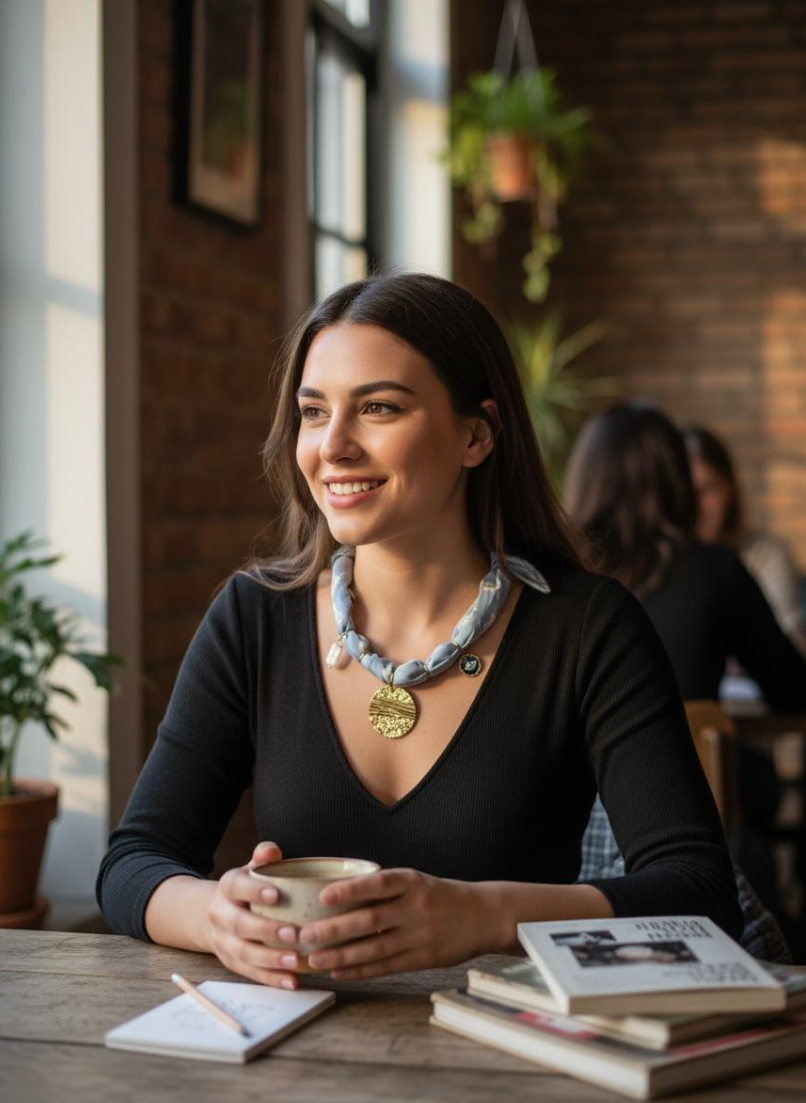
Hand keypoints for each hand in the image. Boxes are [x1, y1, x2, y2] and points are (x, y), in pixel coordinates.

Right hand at [202, 841, 302, 989]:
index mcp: (227, 887)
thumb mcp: (251, 868)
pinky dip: (271, 979)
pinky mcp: (231, 962)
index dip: (254, 891)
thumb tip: (272, 851)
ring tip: (297, 960)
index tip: (276, 895)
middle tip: (293, 933)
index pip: (237, 887)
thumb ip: (263, 858)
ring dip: (270, 960)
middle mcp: (220, 915)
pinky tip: (293, 981)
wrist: (216, 913)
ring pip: (244, 953)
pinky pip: (250, 973)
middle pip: (239, 925)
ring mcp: (224, 942)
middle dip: (266, 931)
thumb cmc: (247, 887)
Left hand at [296, 868, 499, 979]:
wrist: (482, 915)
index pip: (378, 883)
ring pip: (375, 948)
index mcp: (412, 882)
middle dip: (335, 929)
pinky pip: (387, 966)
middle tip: (306, 935)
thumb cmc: (440, 895)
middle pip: (371, 919)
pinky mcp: (423, 958)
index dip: (351, 889)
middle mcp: (416, 907)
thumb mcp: (416, 881)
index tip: (323, 896)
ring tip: (315, 958)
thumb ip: (385, 889)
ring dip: (342, 955)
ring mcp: (420, 935)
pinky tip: (340, 971)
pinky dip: (361, 970)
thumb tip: (338, 895)